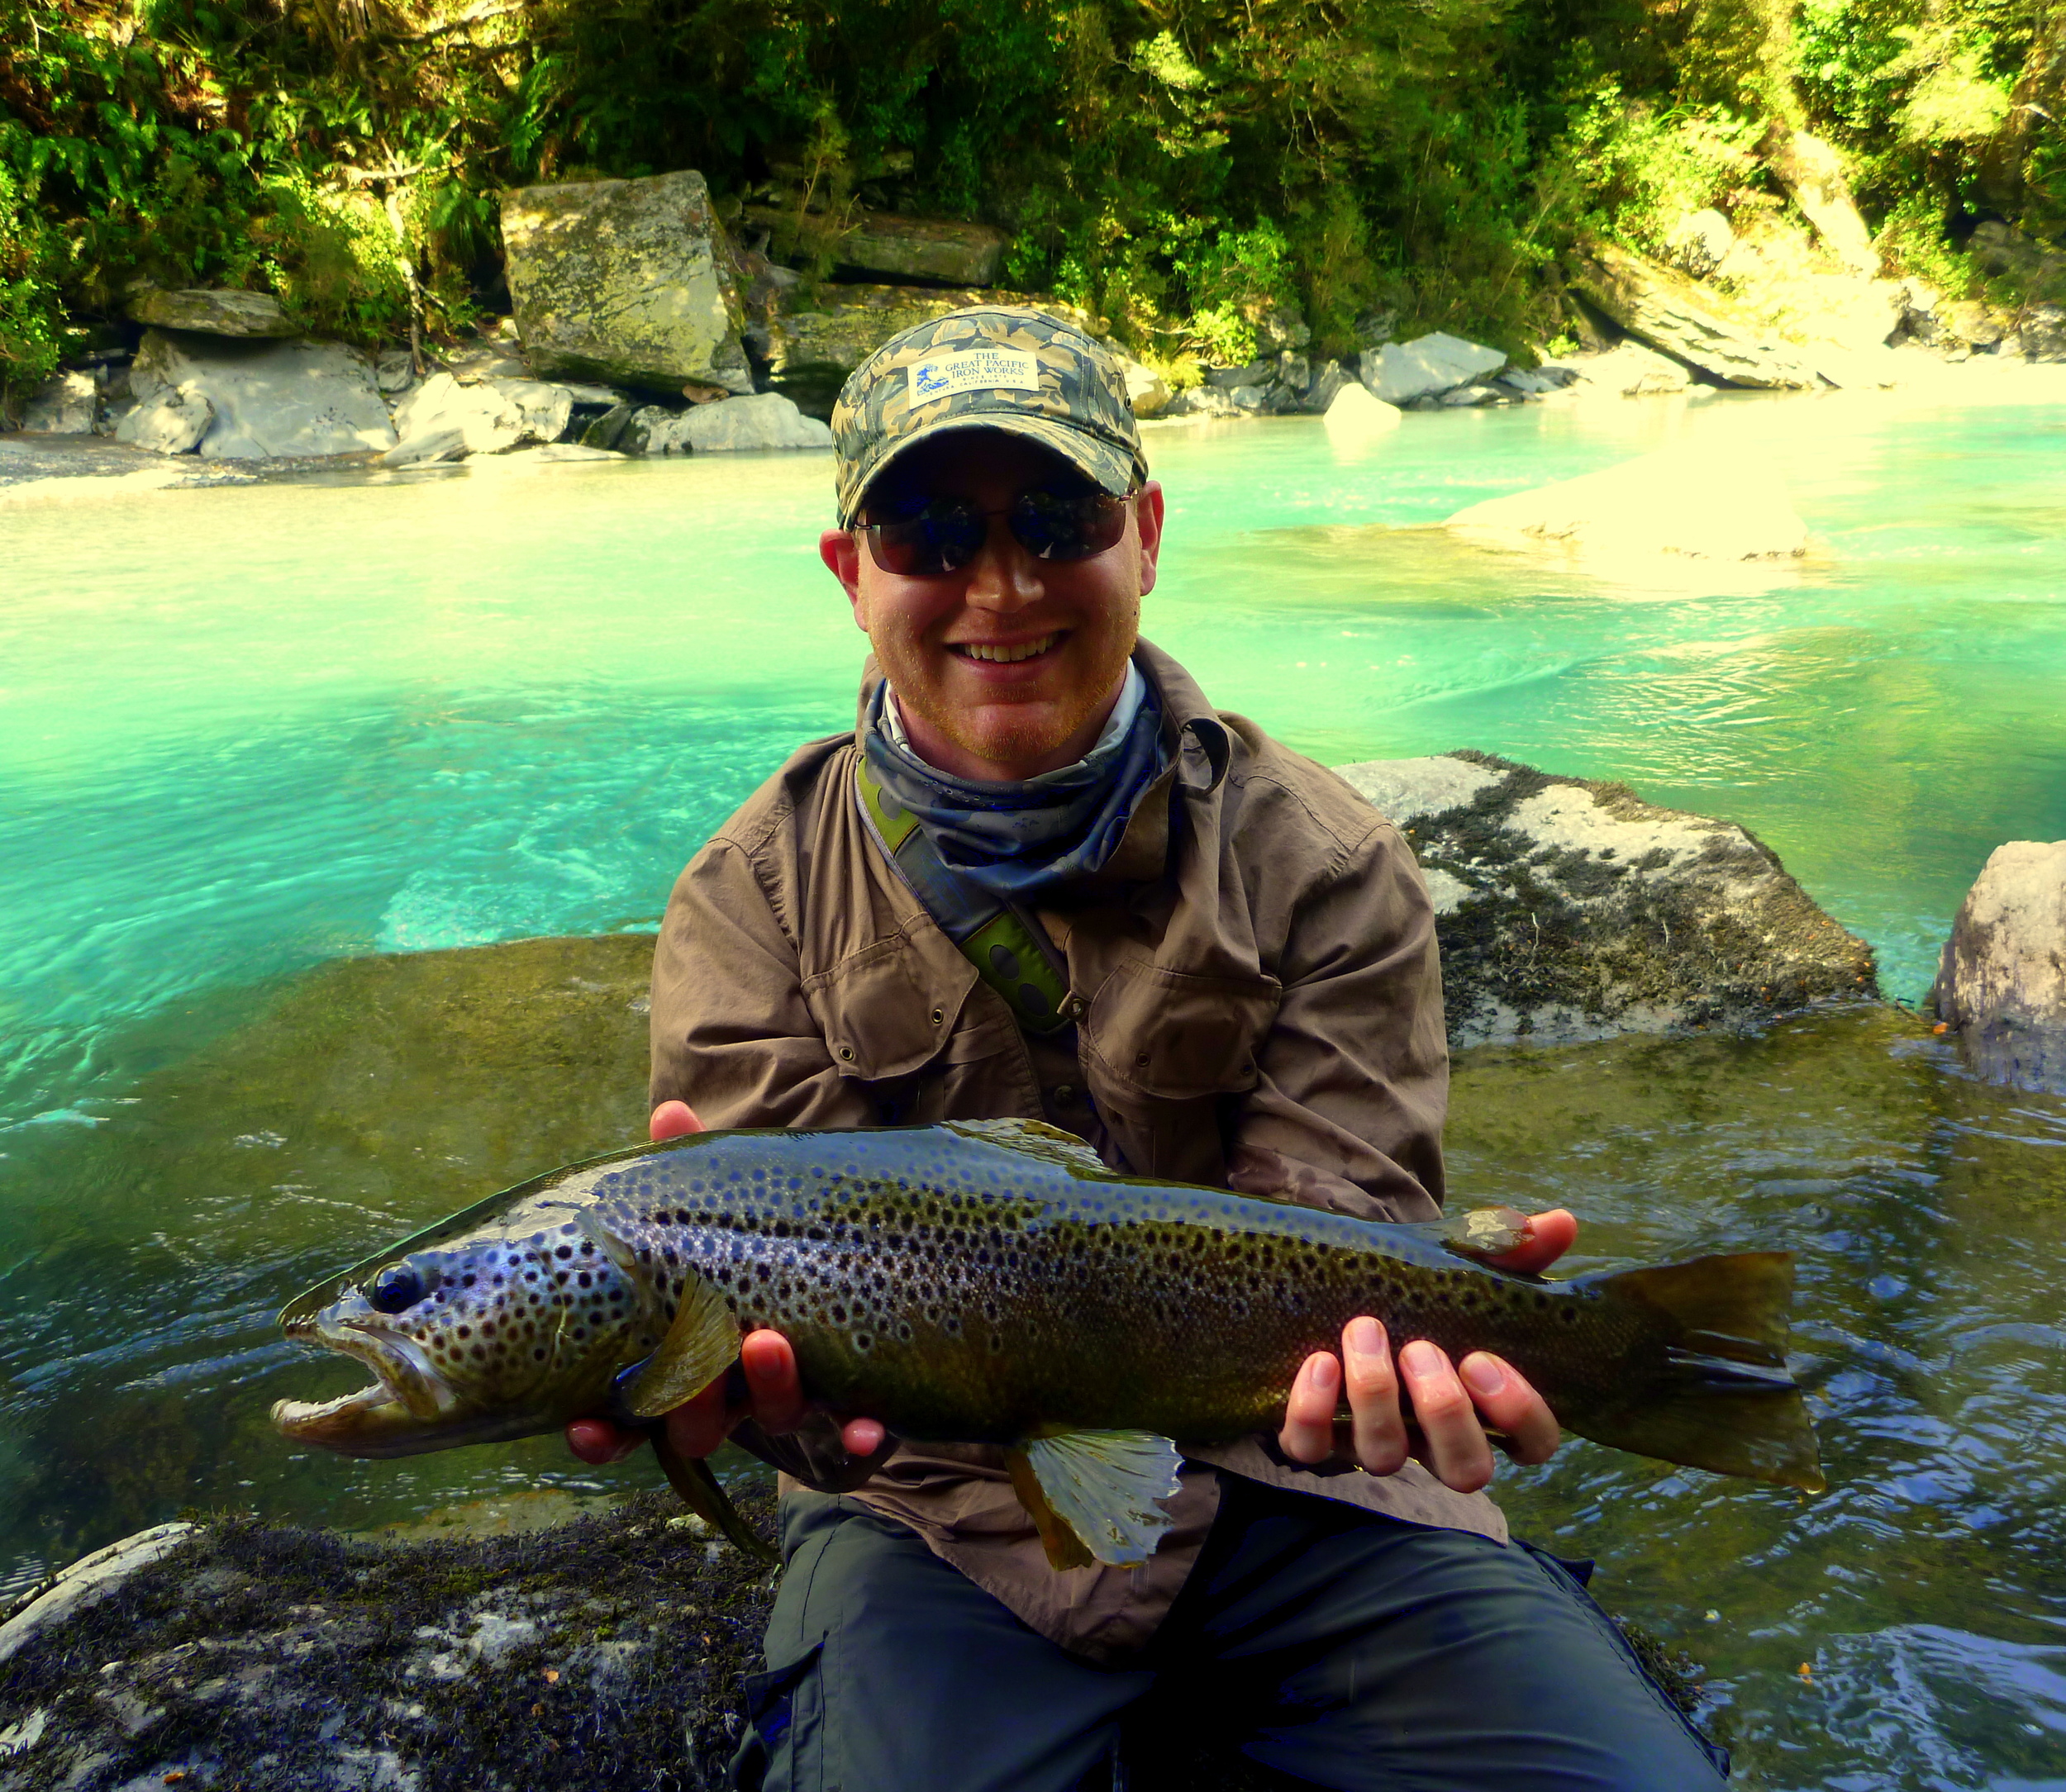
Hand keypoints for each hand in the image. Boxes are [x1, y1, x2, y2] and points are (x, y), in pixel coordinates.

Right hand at [565, 1101, 884, 1468]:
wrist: (854, 1258)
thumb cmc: (756, 1237)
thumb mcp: (722, 1208)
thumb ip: (689, 1170)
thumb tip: (671, 1110)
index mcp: (686, 1354)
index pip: (630, 1411)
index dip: (603, 1432)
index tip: (586, 1427)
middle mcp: (735, 1391)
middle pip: (701, 1424)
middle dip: (697, 1399)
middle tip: (705, 1352)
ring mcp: (793, 1399)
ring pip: (774, 1420)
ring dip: (772, 1392)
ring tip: (770, 1343)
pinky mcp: (854, 1401)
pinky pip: (857, 1436)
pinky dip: (860, 1436)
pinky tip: (868, 1433)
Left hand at [1276, 1209, 1576, 1493]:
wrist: (1345, 1283)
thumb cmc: (1422, 1288)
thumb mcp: (1466, 1264)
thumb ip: (1513, 1248)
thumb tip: (1560, 1223)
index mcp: (1487, 1406)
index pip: (1533, 1443)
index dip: (1518, 1414)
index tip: (1483, 1358)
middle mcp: (1436, 1439)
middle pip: (1465, 1470)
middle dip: (1444, 1411)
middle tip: (1421, 1349)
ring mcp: (1377, 1441)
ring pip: (1385, 1457)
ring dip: (1375, 1394)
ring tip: (1365, 1329)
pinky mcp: (1318, 1436)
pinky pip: (1311, 1448)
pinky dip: (1312, 1410)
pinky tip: (1319, 1360)